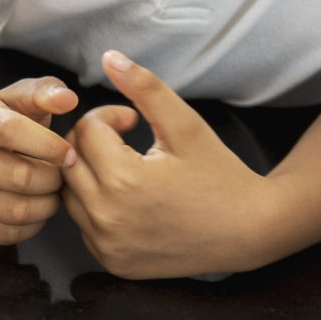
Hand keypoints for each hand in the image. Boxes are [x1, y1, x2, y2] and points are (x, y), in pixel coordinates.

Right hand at [0, 77, 77, 244]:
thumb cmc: (6, 124)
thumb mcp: (21, 100)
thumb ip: (46, 92)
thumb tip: (67, 99)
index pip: (10, 131)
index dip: (47, 145)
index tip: (70, 154)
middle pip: (19, 177)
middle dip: (53, 180)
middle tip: (61, 177)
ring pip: (17, 210)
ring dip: (46, 205)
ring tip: (51, 193)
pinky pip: (8, 234)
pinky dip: (32, 226)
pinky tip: (33, 209)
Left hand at [62, 51, 273, 278]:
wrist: (250, 230)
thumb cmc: (220, 173)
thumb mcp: (186, 125)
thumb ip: (145, 88)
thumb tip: (108, 56)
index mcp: (124, 180)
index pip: (86, 131)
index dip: (108, 117)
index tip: (133, 121)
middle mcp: (108, 217)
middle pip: (70, 162)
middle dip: (92, 144)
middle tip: (124, 141)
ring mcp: (108, 245)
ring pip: (70, 195)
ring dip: (88, 175)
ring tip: (124, 168)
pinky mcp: (113, 263)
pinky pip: (83, 226)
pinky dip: (95, 208)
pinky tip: (126, 200)